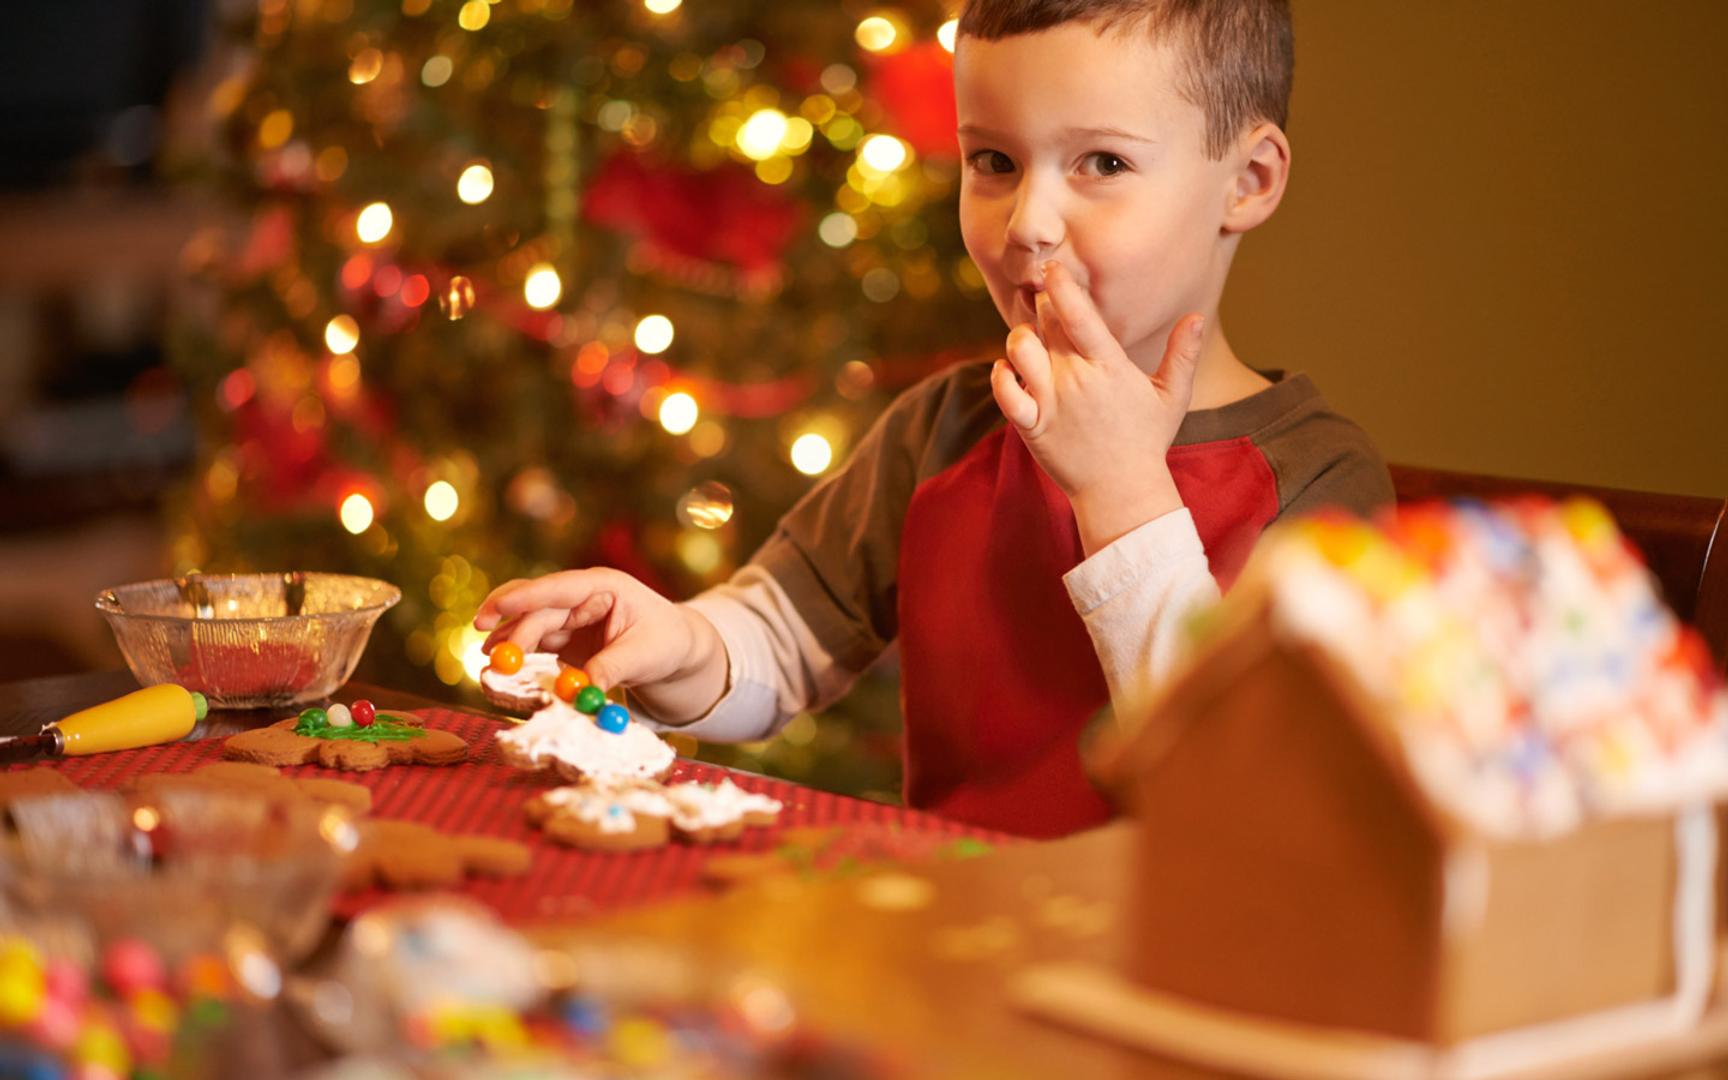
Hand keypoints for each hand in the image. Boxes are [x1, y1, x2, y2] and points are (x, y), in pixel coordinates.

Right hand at [473, 568, 727, 723]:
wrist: (675, 650)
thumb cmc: (665, 642)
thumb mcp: (644, 655)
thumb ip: (609, 669)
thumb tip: (578, 691)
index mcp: (604, 586)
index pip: (559, 588)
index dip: (525, 597)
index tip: (496, 608)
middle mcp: (582, 597)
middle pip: (538, 607)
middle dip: (509, 625)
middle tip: (486, 649)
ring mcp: (571, 617)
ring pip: (530, 624)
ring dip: (507, 639)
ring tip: (486, 657)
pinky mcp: (565, 638)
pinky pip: (536, 643)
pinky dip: (519, 654)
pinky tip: (502, 666)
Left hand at [989, 260, 1205, 553]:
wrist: (1121, 492)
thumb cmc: (1147, 440)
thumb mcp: (1172, 397)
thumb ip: (1182, 354)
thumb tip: (1196, 316)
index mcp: (1108, 366)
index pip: (1079, 314)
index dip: (1062, 286)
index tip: (1053, 267)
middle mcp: (1076, 379)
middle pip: (1045, 322)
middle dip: (1041, 305)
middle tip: (1044, 302)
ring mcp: (1050, 402)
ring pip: (1019, 348)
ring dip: (1020, 336)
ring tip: (1032, 340)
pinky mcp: (1031, 426)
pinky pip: (1004, 391)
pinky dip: (1002, 374)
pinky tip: (1011, 370)